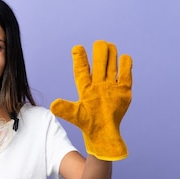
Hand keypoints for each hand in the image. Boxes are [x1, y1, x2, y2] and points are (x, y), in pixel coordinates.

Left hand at [50, 40, 132, 160]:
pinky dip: (126, 66)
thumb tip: (53, 105)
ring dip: (111, 56)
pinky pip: (126, 75)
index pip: (82, 70)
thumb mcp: (76, 115)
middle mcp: (98, 85)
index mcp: (86, 88)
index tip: (77, 48)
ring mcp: (111, 87)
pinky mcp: (123, 91)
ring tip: (109, 45)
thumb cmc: (89, 125)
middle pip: (99, 65)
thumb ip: (66, 109)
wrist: (104, 134)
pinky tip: (125, 57)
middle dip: (100, 54)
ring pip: (112, 67)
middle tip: (99, 43)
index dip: (80, 59)